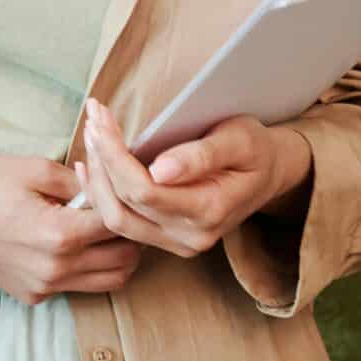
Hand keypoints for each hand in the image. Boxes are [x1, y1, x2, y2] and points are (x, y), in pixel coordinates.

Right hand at [0, 155, 144, 304]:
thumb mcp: (33, 167)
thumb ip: (79, 180)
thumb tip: (105, 187)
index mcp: (59, 234)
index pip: (118, 223)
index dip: (124, 201)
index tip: (118, 187)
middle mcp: (56, 269)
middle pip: (124, 260)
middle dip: (130, 233)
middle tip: (121, 210)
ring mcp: (45, 287)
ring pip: (110, 282)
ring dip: (116, 257)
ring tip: (104, 230)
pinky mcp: (33, 296)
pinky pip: (77, 288)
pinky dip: (86, 269)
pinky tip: (69, 245)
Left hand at [76, 99, 311, 258]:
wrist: (268, 173)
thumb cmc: (254, 150)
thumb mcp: (238, 141)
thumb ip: (201, 156)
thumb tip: (160, 170)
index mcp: (210, 212)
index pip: (143, 190)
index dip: (114, 154)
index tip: (101, 116)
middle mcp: (190, 237)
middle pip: (123, 205)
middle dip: (101, 160)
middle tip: (93, 118)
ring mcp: (176, 243)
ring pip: (115, 219)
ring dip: (96, 177)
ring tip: (92, 135)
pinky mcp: (164, 238)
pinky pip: (120, 222)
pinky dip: (101, 193)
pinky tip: (91, 164)